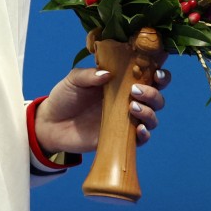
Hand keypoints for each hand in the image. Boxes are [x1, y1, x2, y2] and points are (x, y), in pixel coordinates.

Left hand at [34, 67, 169, 153]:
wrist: (51, 124)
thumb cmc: (65, 97)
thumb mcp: (73, 80)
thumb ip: (89, 75)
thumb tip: (107, 74)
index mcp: (121, 82)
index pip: (148, 75)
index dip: (159, 73)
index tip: (156, 71)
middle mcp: (128, 100)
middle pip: (156, 96)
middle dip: (154, 92)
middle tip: (136, 89)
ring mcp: (126, 120)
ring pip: (152, 116)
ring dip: (149, 111)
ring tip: (132, 106)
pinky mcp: (121, 139)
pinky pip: (141, 138)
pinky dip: (145, 134)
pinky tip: (138, 129)